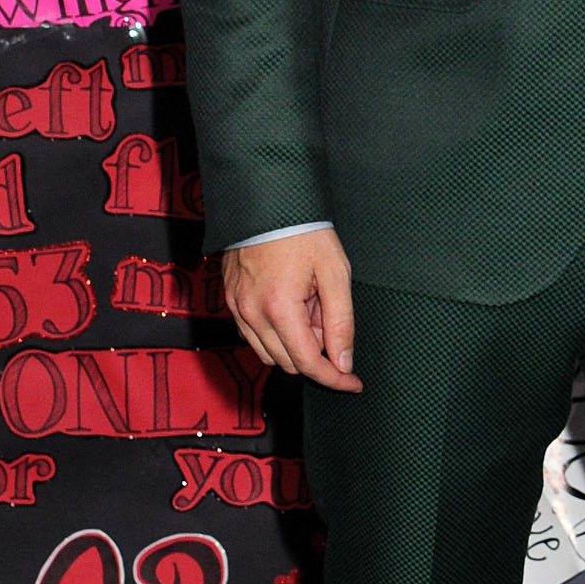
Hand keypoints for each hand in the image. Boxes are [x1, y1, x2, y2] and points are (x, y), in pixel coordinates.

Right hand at [223, 229, 359, 392]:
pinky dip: (275, 333)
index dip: (334, 378)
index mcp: (279, 308)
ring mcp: (237, 309)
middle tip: (326, 312)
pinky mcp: (232, 301)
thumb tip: (342, 363)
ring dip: (295, 343)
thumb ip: (340, 324)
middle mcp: (252, 314)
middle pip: (289, 363)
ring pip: (269, 354)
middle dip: (316, 350)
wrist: (268, 201)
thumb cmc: (304, 232)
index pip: (308, 364)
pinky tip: (290, 304)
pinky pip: (254, 336)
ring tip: (308, 304)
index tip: (352, 383)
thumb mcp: (335, 274)